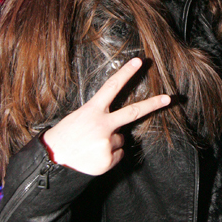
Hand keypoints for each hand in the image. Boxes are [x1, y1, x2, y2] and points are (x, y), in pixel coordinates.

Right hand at [43, 58, 169, 174]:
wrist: (53, 159)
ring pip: (120, 139)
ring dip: (110, 142)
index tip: (139, 62)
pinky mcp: (108, 159)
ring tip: (91, 145)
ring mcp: (106, 142)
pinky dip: (108, 155)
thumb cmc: (66, 135)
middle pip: (133, 112)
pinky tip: (94, 155)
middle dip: (152, 104)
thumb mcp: (80, 117)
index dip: (126, 73)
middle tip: (168, 98)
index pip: (112, 87)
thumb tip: (119, 126)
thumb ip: (101, 117)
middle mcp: (102, 125)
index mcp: (92, 110)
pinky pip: (118, 154)